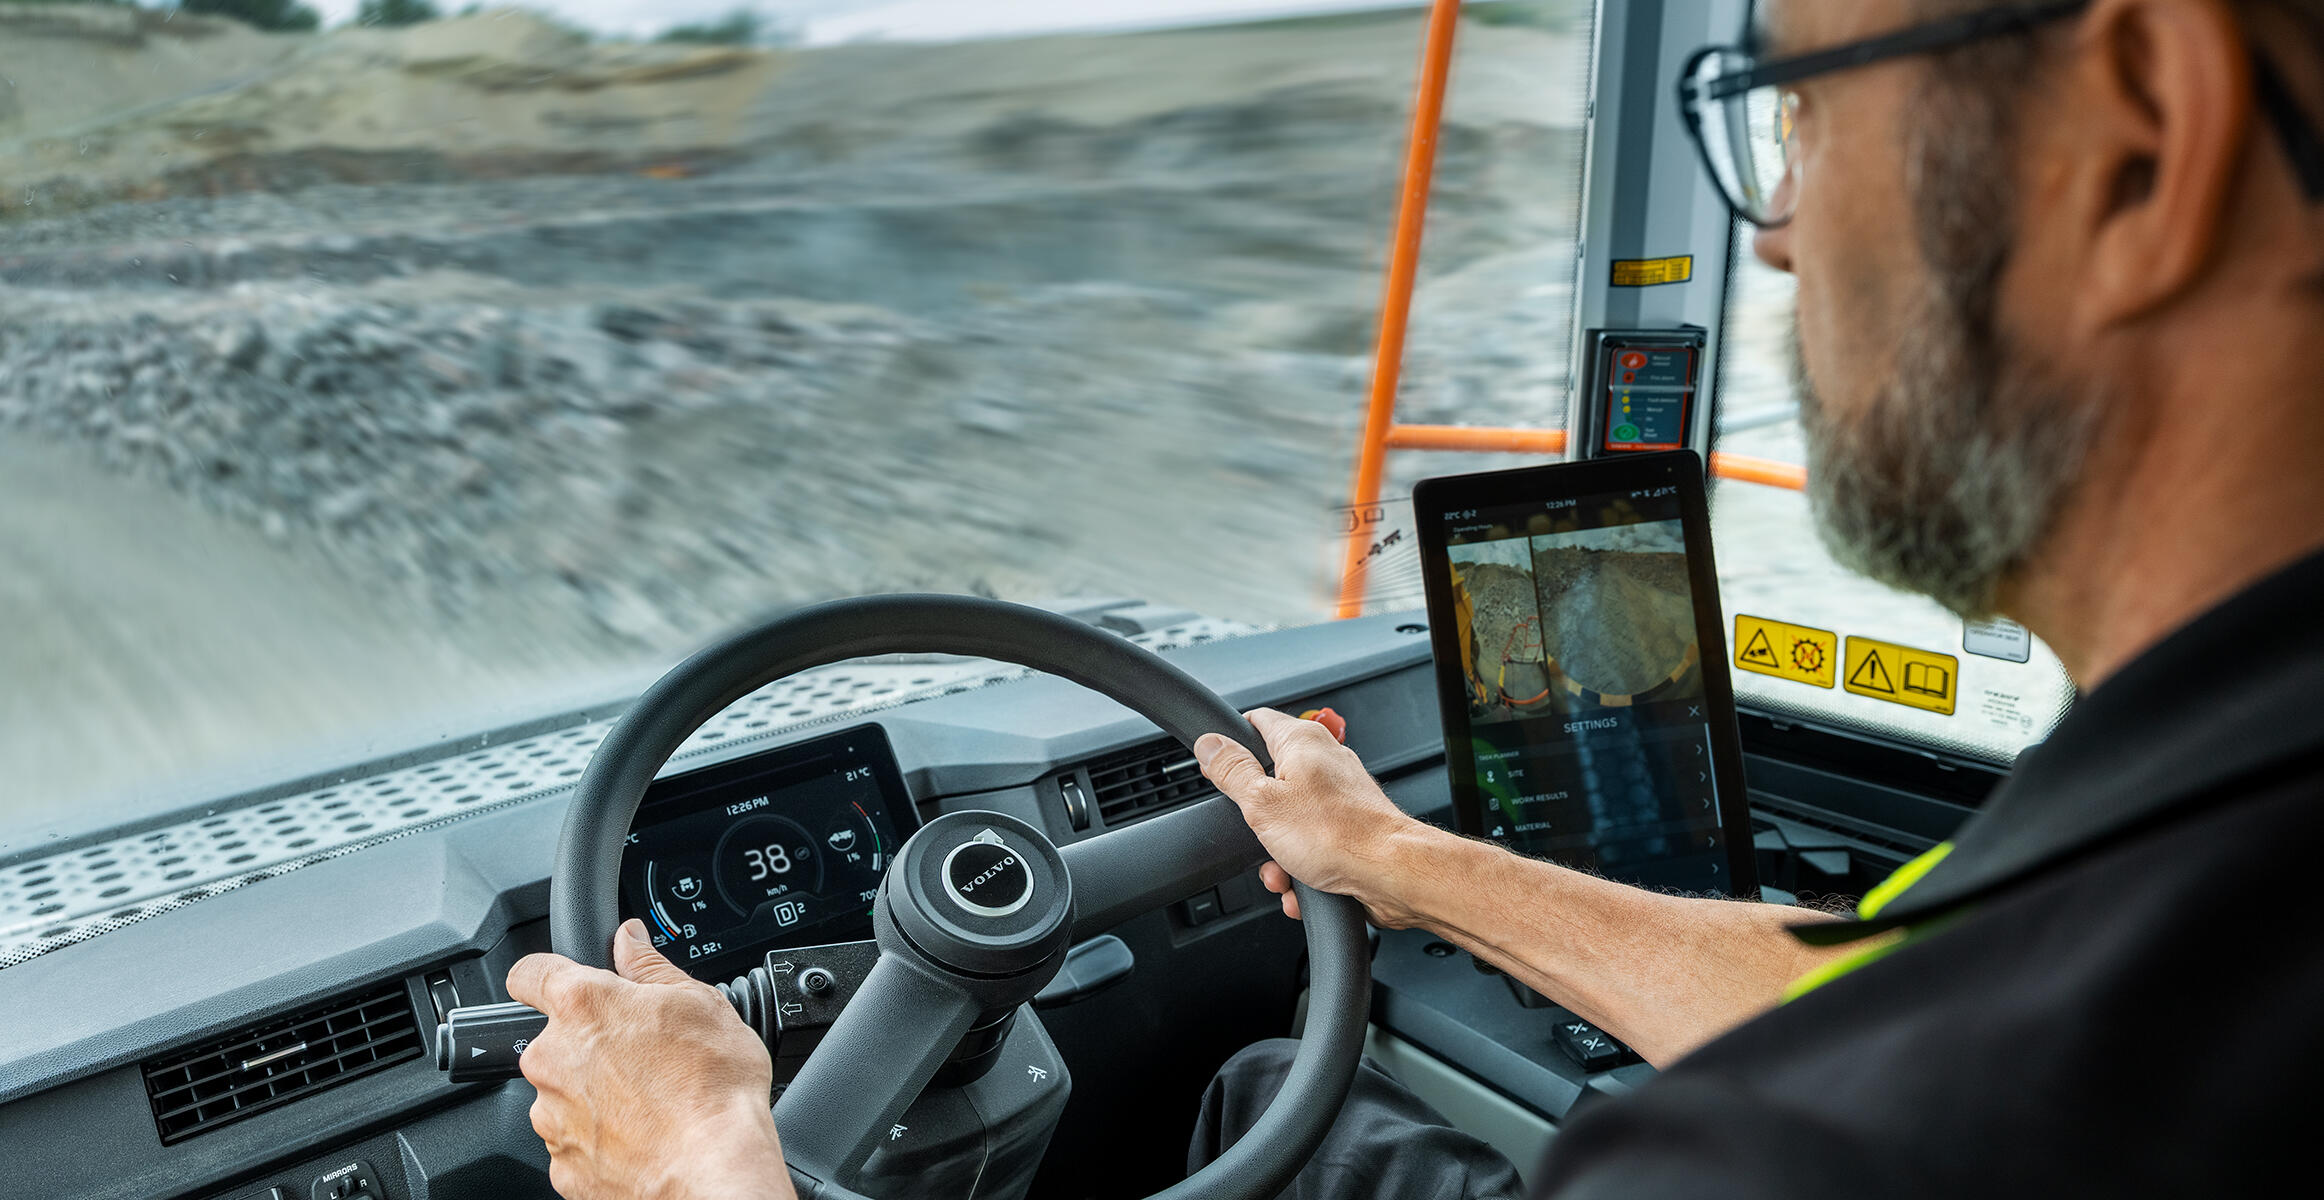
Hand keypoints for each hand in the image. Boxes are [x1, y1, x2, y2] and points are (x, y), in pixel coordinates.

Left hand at [507, 920, 794, 1199]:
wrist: (714, 1169)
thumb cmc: (713, 1088)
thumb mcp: (700, 1003)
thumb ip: (650, 967)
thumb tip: (629, 939)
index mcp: (582, 1007)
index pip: (530, 973)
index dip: (546, 973)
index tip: (563, 982)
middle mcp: (553, 1061)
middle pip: (554, 1041)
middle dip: (590, 1044)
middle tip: (643, 1055)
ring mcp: (552, 1119)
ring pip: (564, 1094)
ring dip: (594, 1094)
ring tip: (649, 1102)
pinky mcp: (563, 1167)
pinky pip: (575, 1142)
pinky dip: (602, 1138)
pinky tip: (643, 1136)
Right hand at [1193, 708, 1433, 926]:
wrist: (1391, 874)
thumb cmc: (1339, 835)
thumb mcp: (1263, 803)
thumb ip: (1231, 771)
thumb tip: (1209, 744)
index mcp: (1301, 742)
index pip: (1256, 721)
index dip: (1231, 742)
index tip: (1217, 767)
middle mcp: (1324, 762)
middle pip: (1269, 781)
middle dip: (1256, 820)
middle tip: (1256, 834)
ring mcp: (1340, 796)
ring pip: (1289, 823)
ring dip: (1278, 854)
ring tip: (1284, 871)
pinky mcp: (1351, 827)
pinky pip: (1313, 845)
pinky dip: (1303, 868)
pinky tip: (1303, 885)